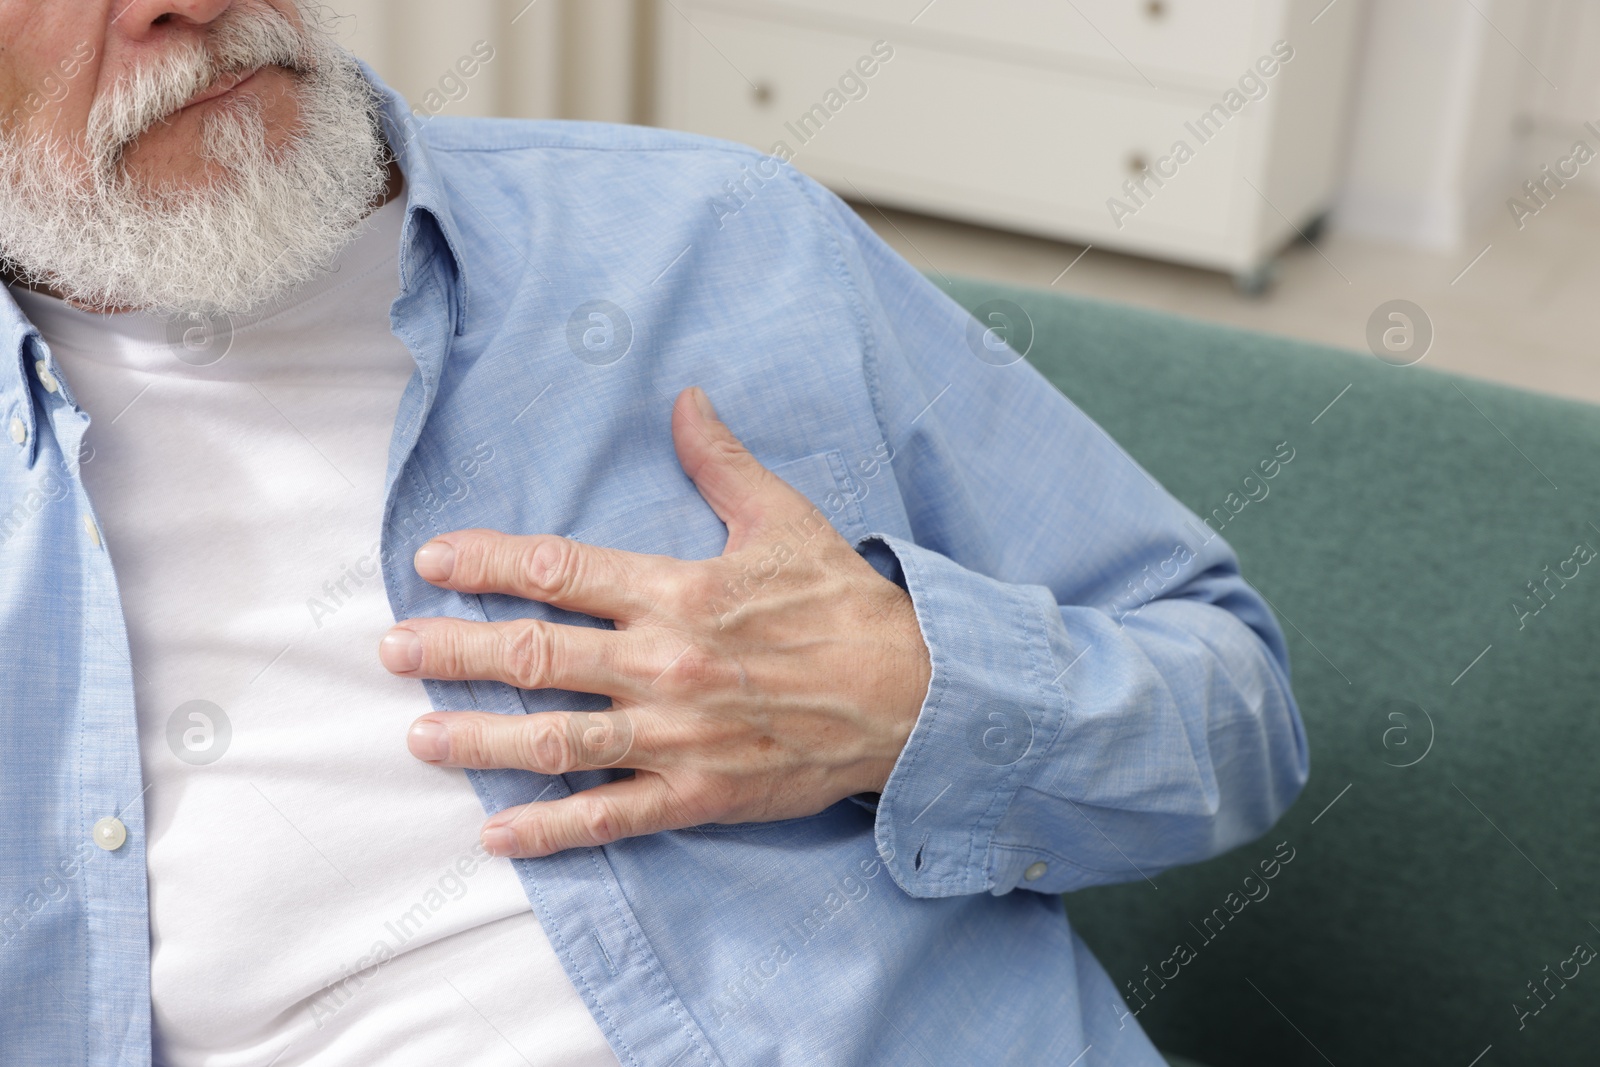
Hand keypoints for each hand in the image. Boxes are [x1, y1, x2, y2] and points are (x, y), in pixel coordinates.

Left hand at [379, 387, 931, 857]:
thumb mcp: (785, 520)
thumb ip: (722, 463)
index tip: (433, 560)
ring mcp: (676, 736)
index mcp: (678, 591)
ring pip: (555, 739)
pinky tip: (495, 833)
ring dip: (478, 739)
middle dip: (454, 651)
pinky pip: (609, 816)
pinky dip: (549, 829)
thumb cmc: (844, 605)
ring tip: (418, 735)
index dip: (487, 562)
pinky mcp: (698, 793)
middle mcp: (664, 663)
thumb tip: (684, 400)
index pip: (559, 569)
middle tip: (391, 650)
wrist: (912, 696)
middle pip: (536, 655)